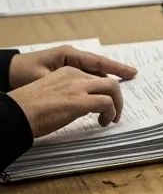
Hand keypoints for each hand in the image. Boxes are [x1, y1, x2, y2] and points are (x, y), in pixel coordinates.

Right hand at [8, 66, 126, 137]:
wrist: (15, 114)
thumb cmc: (29, 109)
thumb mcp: (53, 93)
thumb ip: (70, 93)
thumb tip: (86, 105)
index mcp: (66, 71)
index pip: (95, 77)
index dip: (105, 91)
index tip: (108, 101)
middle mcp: (74, 75)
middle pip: (108, 81)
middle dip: (117, 97)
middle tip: (115, 111)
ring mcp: (78, 87)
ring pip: (112, 89)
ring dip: (116, 105)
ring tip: (111, 118)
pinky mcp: (80, 101)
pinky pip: (106, 103)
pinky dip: (110, 113)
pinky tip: (103, 122)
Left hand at [9, 45, 136, 88]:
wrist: (7, 74)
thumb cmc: (22, 74)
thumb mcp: (44, 78)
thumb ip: (67, 83)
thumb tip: (90, 91)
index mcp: (69, 55)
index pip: (98, 61)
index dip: (117, 68)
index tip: (133, 73)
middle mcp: (72, 58)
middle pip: (100, 68)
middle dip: (115, 77)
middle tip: (129, 86)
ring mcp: (69, 66)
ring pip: (94, 75)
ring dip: (105, 84)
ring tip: (117, 96)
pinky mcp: (65, 73)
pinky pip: (85, 79)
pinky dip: (95, 86)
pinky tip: (101, 96)